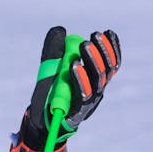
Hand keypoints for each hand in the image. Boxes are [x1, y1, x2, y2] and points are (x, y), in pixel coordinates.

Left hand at [15, 26, 120, 151]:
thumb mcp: (51, 69)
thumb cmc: (50, 93)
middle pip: (106, 70)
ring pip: (97, 80)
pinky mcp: (77, 111)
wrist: (40, 120)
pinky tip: (74, 65)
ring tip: (85, 45)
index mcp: (95, 81)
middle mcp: (96, 91)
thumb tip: (61, 31)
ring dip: (93, 60)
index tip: (108, 32)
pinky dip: (79, 79)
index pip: (110, 63)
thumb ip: (55, 51)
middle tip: (93, 36)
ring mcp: (88, 102)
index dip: (112, 48)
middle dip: (102, 51)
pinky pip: (82, 94)